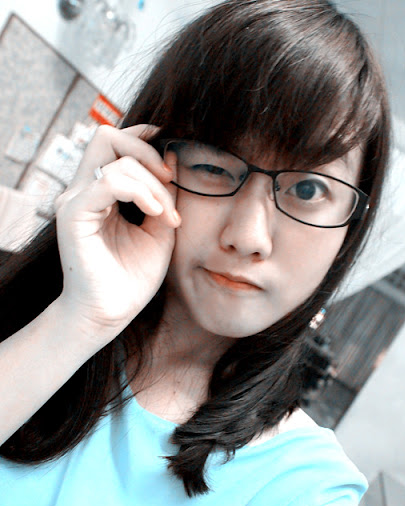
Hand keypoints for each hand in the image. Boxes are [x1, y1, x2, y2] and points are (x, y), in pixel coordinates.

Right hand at [55, 124, 178, 335]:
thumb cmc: (132, 277)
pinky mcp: (74, 215)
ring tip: (166, 214)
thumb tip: (174, 159)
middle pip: (107, 137)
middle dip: (146, 152)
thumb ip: (165, 197)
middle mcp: (84, 191)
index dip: (142, 139)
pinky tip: (155, 213)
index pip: (113, 143)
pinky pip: (107, 182)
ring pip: (113, 158)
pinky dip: (138, 191)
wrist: (111, 313)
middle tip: (170, 181)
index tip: (171, 156)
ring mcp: (75, 200)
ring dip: (152, 182)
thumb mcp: (159, 230)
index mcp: (100, 193)